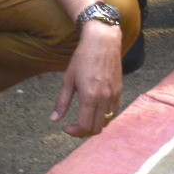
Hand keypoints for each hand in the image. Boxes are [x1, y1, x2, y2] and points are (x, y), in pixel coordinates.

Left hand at [52, 20, 121, 137]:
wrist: (103, 41)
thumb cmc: (82, 58)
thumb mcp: (68, 80)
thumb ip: (62, 102)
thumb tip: (54, 119)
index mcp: (89, 97)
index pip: (84, 126)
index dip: (74, 132)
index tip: (65, 127)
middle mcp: (104, 99)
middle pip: (96, 128)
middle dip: (83, 132)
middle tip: (74, 126)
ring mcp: (114, 95)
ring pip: (107, 122)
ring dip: (95, 125)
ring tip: (84, 119)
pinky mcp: (119, 91)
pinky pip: (114, 112)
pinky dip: (105, 117)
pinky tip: (95, 111)